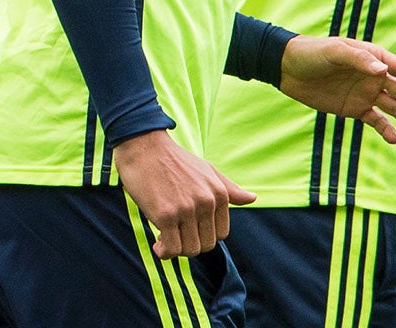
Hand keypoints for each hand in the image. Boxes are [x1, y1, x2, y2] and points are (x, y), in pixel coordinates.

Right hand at [113, 128, 252, 257]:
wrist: (142, 143)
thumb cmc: (172, 158)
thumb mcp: (206, 169)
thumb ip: (229, 188)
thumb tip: (253, 198)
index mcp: (219, 194)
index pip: (221, 234)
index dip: (204, 236)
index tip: (188, 230)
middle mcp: (206, 202)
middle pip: (206, 245)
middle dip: (190, 244)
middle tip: (174, 235)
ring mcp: (186, 209)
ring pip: (190, 249)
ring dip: (176, 249)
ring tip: (164, 238)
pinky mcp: (165, 214)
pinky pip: (172, 247)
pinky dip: (165, 252)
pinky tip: (157, 245)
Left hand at [279, 34, 395, 142]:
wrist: (285, 67)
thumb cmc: (310, 53)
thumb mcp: (333, 52)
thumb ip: (358, 60)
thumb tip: (384, 71)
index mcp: (372, 58)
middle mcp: (373, 76)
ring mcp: (365, 93)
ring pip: (394, 108)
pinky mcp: (354, 108)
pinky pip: (376, 120)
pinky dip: (386, 130)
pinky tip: (394, 139)